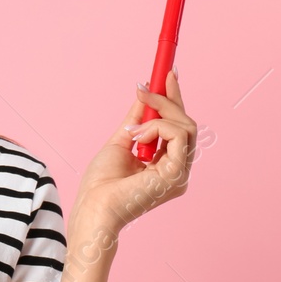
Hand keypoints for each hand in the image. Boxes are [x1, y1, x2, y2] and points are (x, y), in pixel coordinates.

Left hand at [72, 67, 195, 240]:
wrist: (93, 208)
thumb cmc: (101, 184)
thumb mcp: (121, 141)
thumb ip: (137, 120)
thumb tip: (145, 95)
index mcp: (167, 165)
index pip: (179, 127)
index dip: (175, 99)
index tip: (167, 74)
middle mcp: (178, 170)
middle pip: (187, 124)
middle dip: (168, 100)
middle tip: (144, 88)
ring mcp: (180, 174)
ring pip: (186, 126)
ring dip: (157, 116)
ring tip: (132, 130)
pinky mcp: (177, 175)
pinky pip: (178, 135)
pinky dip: (157, 128)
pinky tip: (137, 138)